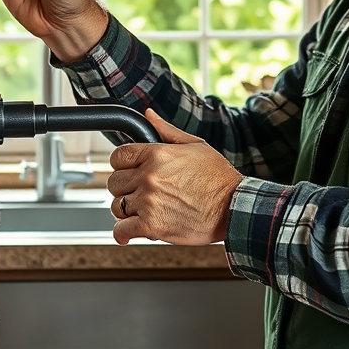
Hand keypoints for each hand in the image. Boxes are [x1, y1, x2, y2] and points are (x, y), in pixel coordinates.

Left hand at [107, 109, 244, 245]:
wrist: (233, 207)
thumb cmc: (218, 177)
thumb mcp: (195, 145)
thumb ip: (167, 130)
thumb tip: (149, 115)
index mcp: (157, 154)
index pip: (118, 156)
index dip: (121, 164)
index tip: (128, 172)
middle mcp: (149, 176)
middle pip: (115, 182)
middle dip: (124, 188)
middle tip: (138, 193)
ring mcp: (148, 201)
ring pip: (116, 205)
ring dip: (126, 210)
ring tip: (141, 211)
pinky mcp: (152, 225)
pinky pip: (121, 230)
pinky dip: (122, 233)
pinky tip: (128, 233)